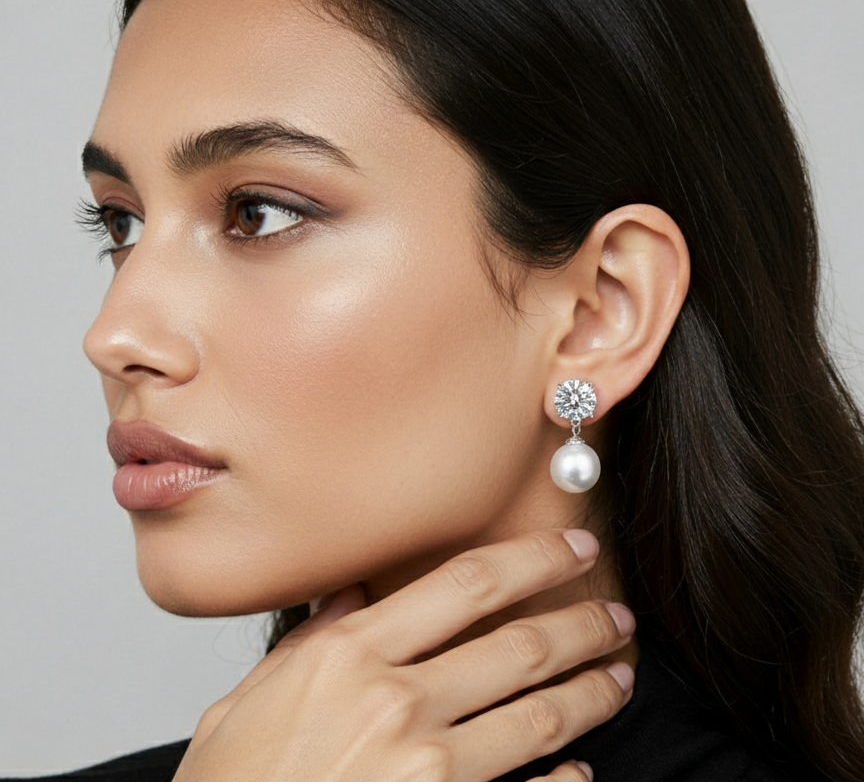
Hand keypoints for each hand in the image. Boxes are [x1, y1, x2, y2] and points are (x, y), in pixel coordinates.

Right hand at [173, 529, 635, 781]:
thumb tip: (351, 593)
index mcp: (350, 655)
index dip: (533, 559)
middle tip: (614, 616)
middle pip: (517, 646)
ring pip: (538, 717)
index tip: (571, 549)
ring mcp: (426, 768)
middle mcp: (396, 702)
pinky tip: (579, 771)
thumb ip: (310, 639)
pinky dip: (564, 781)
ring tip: (618, 678)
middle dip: (580, 625)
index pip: (466, 584)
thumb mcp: (252, 697)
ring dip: (590, 693)